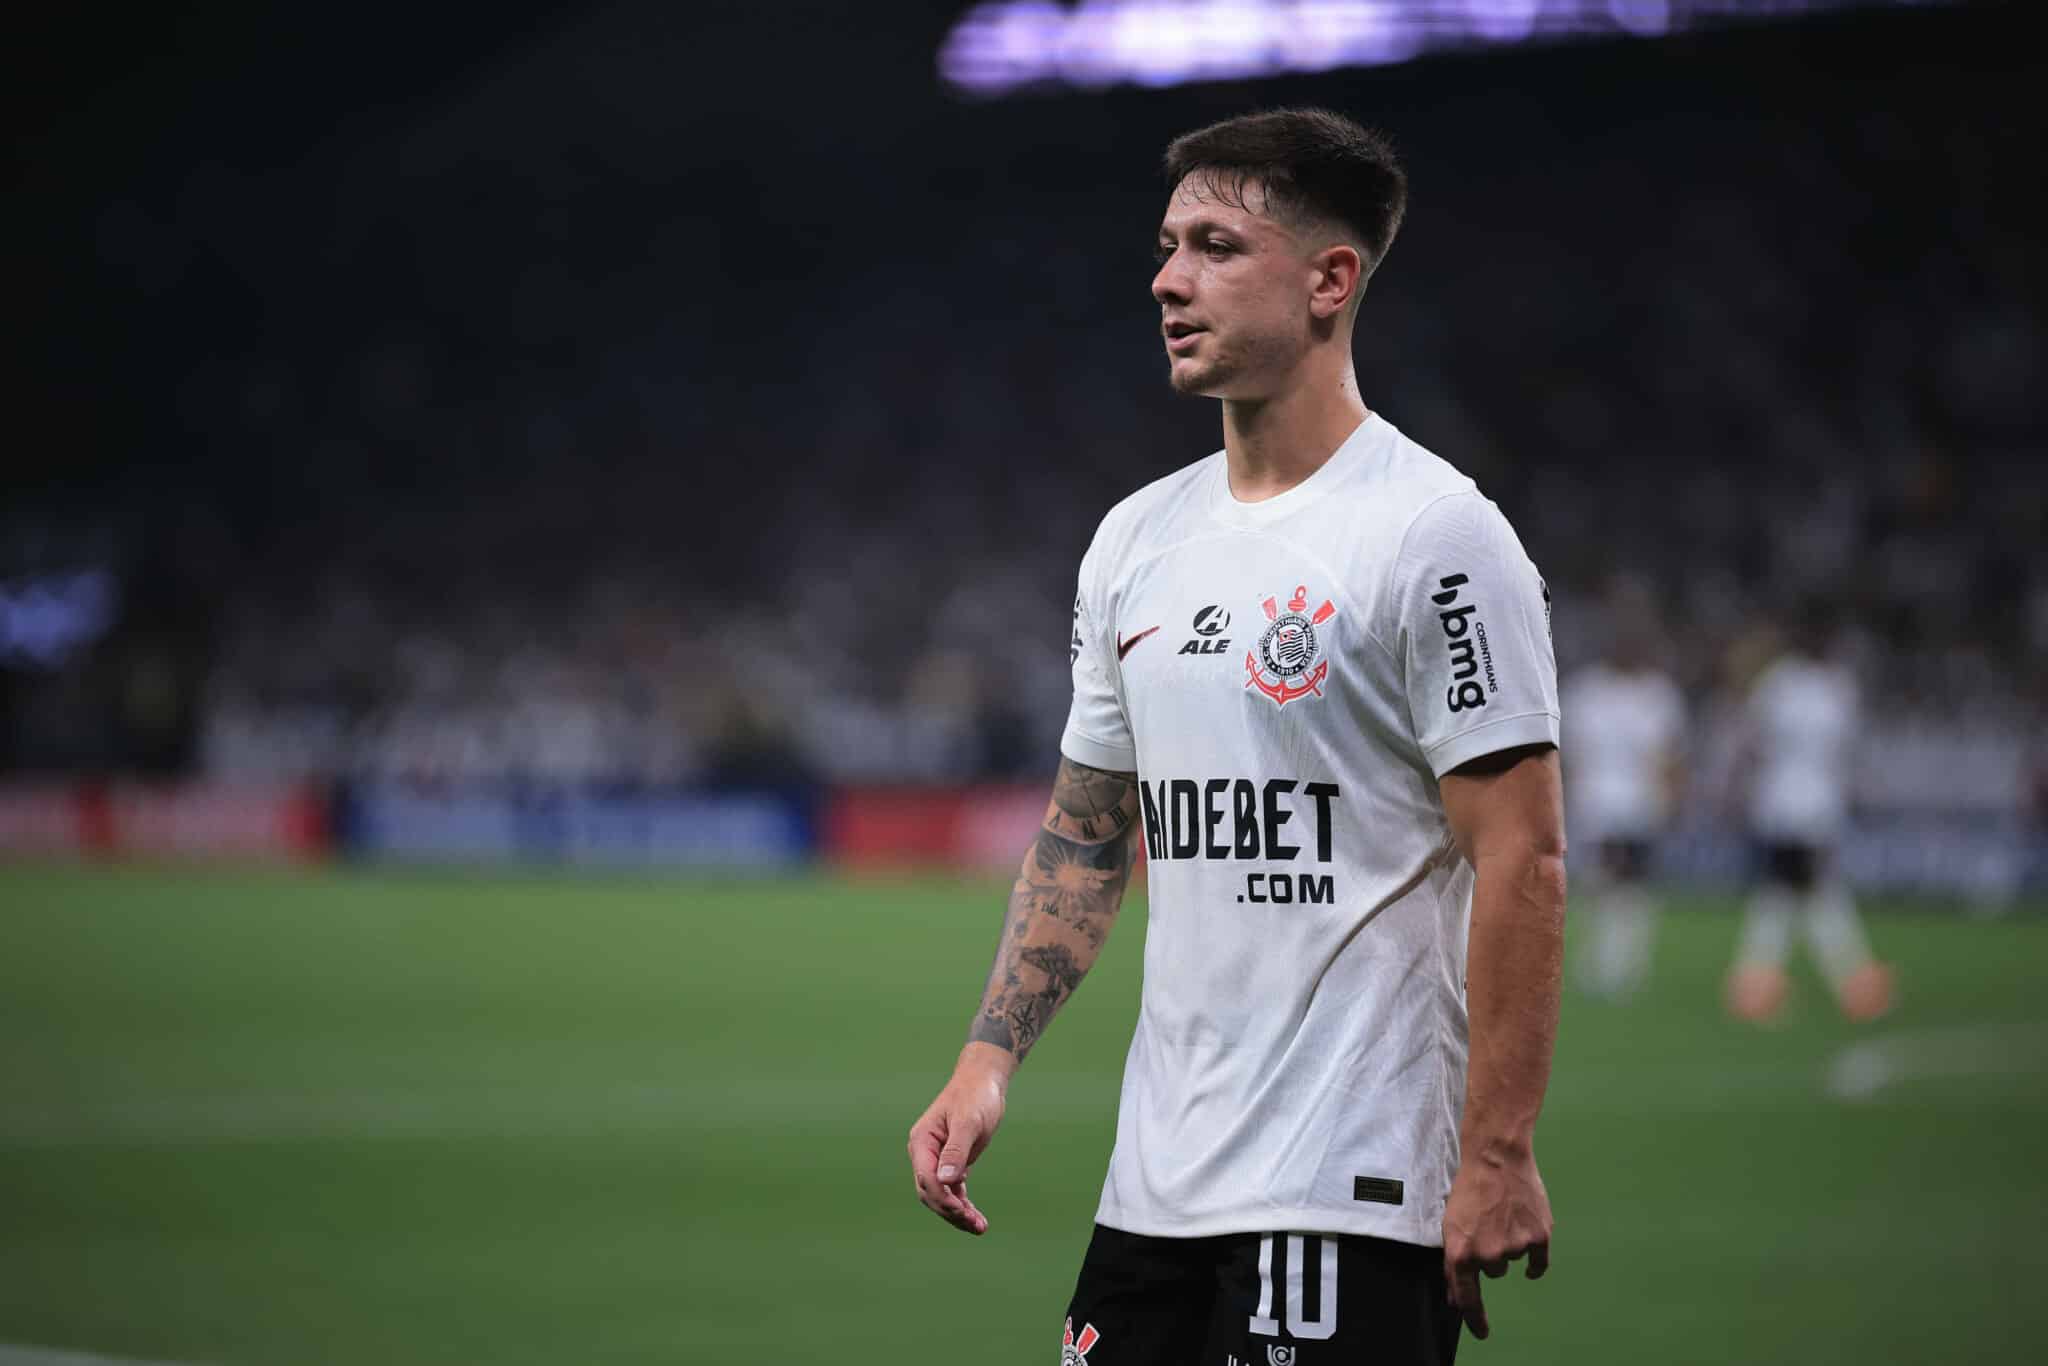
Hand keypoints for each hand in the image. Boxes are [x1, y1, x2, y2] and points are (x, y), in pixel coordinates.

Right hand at [907, 1046, 1011, 1234]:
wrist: (984, 1081)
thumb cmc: (975, 1096)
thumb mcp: (968, 1122)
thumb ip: (956, 1151)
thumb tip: (945, 1180)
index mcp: (922, 1141)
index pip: (925, 1178)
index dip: (942, 1198)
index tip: (963, 1211)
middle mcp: (924, 1153)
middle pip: (930, 1192)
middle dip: (951, 1211)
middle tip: (976, 1225)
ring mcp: (936, 1159)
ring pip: (941, 1195)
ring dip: (958, 1213)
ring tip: (980, 1227)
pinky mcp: (951, 1163)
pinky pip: (952, 1190)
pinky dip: (963, 1204)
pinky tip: (976, 1217)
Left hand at [1441, 1144, 1551, 1339]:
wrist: (1496, 1157)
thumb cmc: (1470, 1189)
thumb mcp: (1451, 1225)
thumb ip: (1456, 1263)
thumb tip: (1458, 1298)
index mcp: (1460, 1253)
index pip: (1467, 1297)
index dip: (1474, 1318)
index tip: (1482, 1332)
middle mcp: (1487, 1255)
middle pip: (1493, 1272)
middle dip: (1490, 1252)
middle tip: (1488, 1222)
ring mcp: (1515, 1247)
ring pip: (1513, 1261)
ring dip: (1509, 1243)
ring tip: (1503, 1214)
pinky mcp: (1539, 1237)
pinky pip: (1538, 1263)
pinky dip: (1535, 1258)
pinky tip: (1528, 1237)